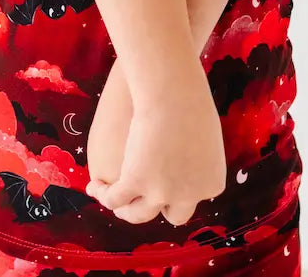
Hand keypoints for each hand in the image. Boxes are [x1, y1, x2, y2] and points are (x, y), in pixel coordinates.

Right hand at [89, 67, 225, 226]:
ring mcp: (160, 192)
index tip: (166, 181)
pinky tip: (96, 186)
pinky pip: (115, 198)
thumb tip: (186, 153)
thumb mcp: (205, 134)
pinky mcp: (135, 182)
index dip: (178, 191)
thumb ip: (198, 152)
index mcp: (211, 184)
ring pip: (139, 213)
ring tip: (116, 201)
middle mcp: (188, 196)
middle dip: (160, 206)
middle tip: (144, 196)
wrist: (173, 92)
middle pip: (174, 215)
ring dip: (127, 210)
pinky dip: (104, 195)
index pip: (193, 198)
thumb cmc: (190, 99)